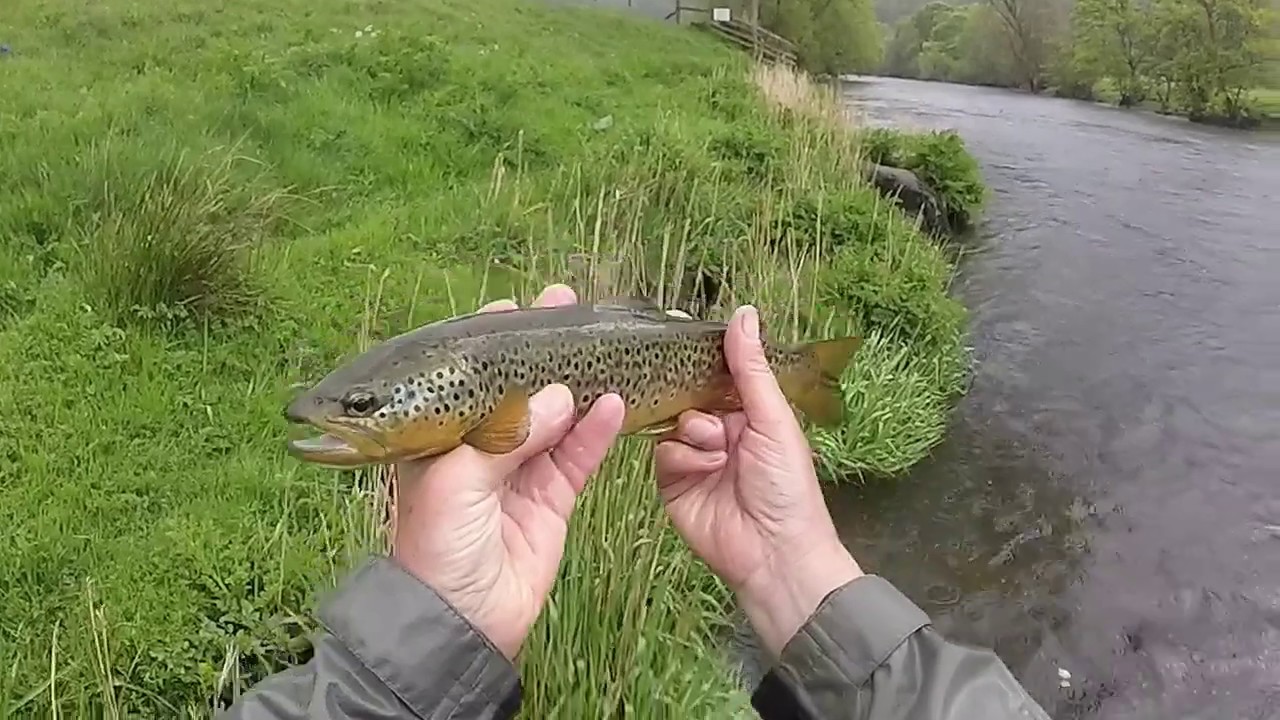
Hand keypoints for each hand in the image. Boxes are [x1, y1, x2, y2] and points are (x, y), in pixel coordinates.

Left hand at [390, 285, 625, 660]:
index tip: (514, 308)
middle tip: (569, 307)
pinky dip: (598, 430)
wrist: (460, 623)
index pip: (466, 380)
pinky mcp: (552, 500)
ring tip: (603, 343)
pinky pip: (579, 456)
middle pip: (518, 390)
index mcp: (441, 438)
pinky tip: (616, 402)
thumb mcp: (456, 482)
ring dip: (578, 384)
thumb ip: (506, 436)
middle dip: (542, 351)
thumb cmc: (437, 548)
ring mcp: (520, 474)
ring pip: (555, 418)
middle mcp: (481, 449)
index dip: (490, 344)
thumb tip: (557, 399)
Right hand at [655, 305, 862, 655]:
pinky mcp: (672, 481)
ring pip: (672, 421)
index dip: (700, 354)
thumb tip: (743, 314)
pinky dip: (683, 457)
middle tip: (705, 403)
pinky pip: (663, 452)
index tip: (676, 329)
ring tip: (717, 450)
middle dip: (694, 397)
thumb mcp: (773, 420)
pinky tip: (706, 470)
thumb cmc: (787, 486)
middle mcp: (719, 428)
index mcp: (748, 410)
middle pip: (687, 392)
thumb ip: (751, 369)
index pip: (716, 370)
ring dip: (694, 431)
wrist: (773, 553)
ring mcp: (693, 454)